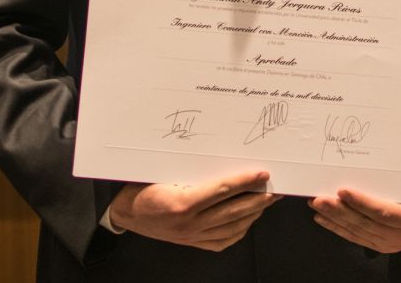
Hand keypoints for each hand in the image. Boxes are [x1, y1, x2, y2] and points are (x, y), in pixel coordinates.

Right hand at [107, 169, 277, 250]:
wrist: (126, 213)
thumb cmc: (142, 186)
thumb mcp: (162, 170)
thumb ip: (191, 168)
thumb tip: (222, 155)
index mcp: (181, 203)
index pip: (222, 190)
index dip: (245, 181)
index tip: (262, 173)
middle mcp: (189, 224)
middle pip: (233, 211)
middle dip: (258, 199)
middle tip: (275, 188)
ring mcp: (192, 237)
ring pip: (232, 228)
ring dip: (253, 213)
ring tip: (266, 200)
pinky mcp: (193, 244)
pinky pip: (224, 241)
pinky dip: (240, 230)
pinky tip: (248, 219)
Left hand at [308, 188, 400, 252]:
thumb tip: (387, 156)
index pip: (384, 212)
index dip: (363, 203)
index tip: (343, 191)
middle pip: (365, 223)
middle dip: (339, 210)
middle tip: (319, 198)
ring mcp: (389, 244)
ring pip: (357, 230)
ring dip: (334, 218)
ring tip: (316, 204)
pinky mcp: (379, 246)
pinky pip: (355, 237)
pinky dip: (337, 228)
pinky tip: (323, 219)